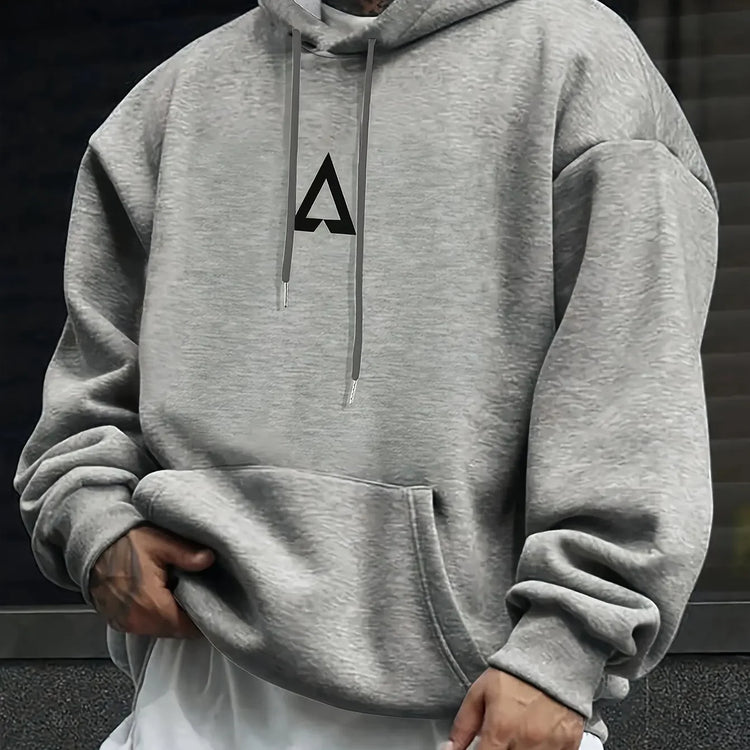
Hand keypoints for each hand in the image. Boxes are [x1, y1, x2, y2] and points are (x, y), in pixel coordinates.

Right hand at [88, 524, 214, 638]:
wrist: (92, 546)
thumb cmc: (125, 543)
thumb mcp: (159, 542)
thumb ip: (187, 553)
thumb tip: (209, 559)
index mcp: (151, 606)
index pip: (187, 628)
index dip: (203, 617)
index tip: (214, 604)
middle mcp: (137, 622)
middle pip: (175, 631)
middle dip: (189, 617)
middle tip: (202, 596)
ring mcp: (126, 624)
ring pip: (161, 630)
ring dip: (173, 617)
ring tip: (183, 595)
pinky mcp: (119, 621)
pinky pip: (146, 626)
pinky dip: (158, 616)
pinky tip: (164, 597)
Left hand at [445, 668, 584, 749]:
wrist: (552, 658)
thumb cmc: (515, 674)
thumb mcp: (480, 692)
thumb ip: (463, 725)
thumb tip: (451, 748)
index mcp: (501, 728)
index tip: (481, 748)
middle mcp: (527, 741)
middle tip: (500, 740)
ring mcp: (551, 745)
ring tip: (516, 736)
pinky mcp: (570, 745)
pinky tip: (535, 740)